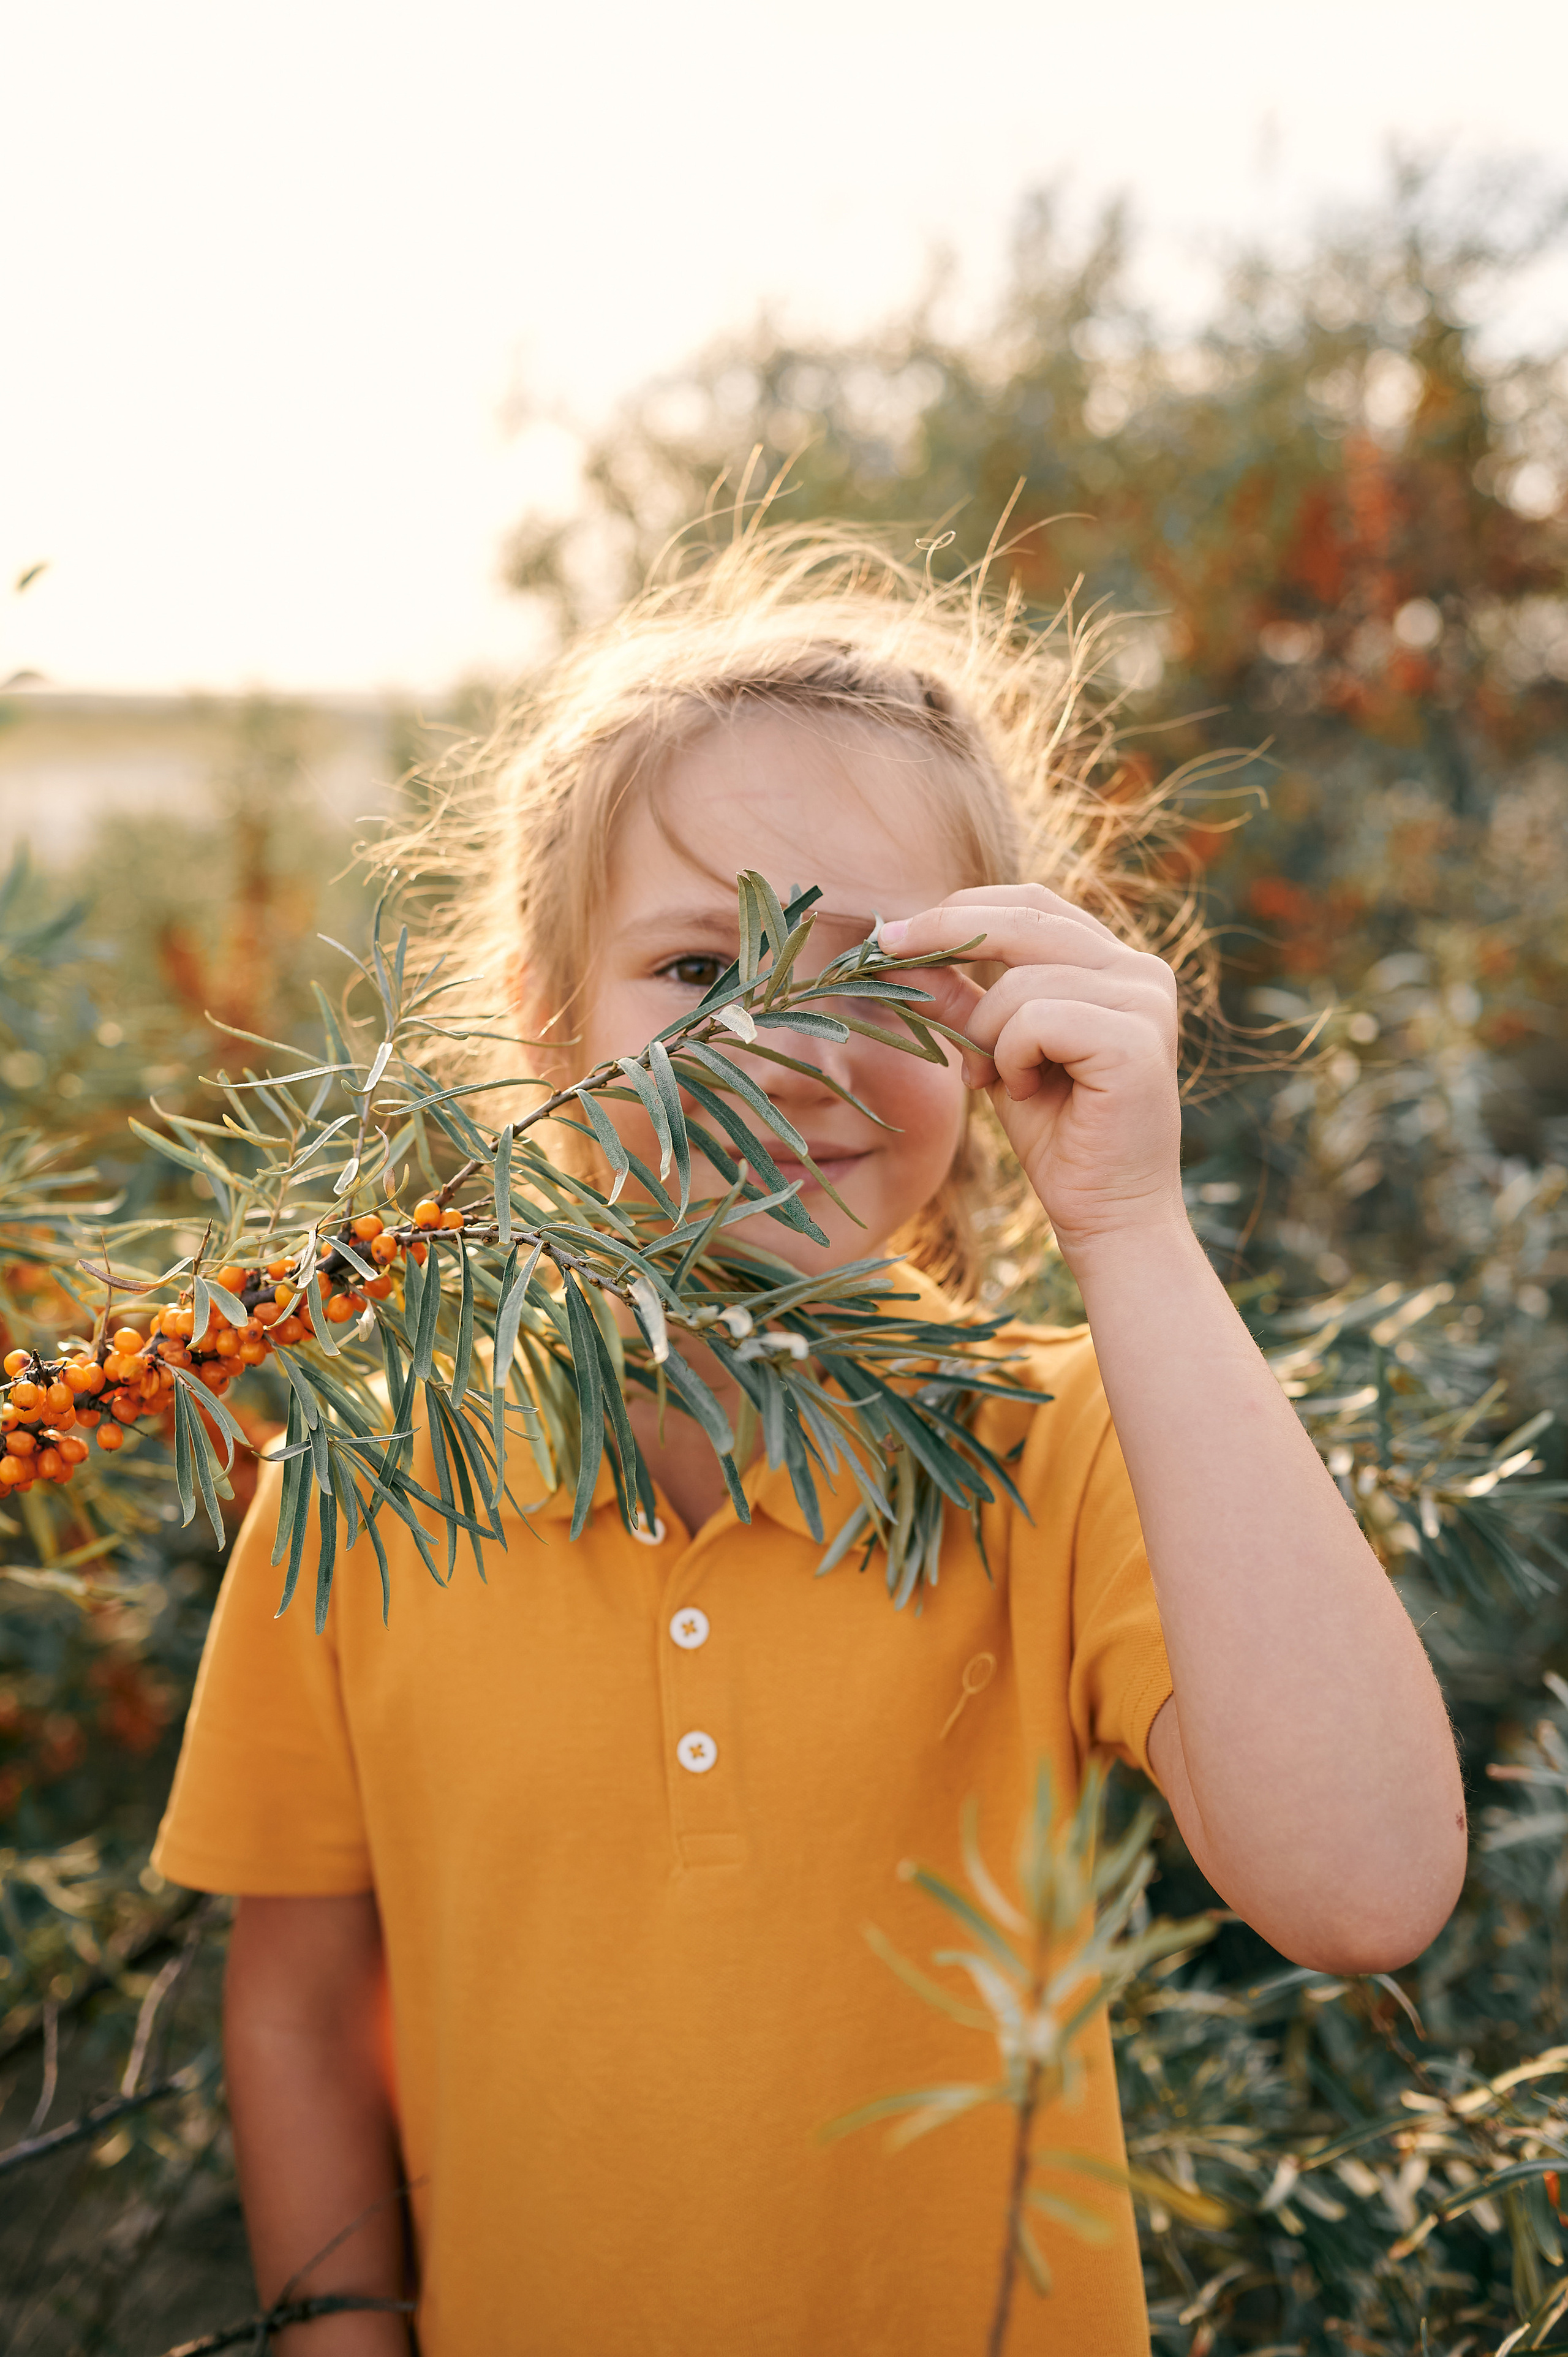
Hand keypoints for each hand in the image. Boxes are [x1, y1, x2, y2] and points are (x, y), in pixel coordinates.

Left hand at [879, 884, 1185, 1265]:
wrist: (1107, 1213)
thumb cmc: (1056, 1136)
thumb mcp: (995, 1053)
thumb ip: (961, 999)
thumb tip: (897, 945)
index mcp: (1116, 964)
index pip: (1031, 904)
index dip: (960, 909)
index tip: (893, 934)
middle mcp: (1141, 970)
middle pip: (1026, 917)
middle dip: (946, 931)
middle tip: (888, 954)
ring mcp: (1144, 1002)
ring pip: (1021, 980)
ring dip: (987, 1034)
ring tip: (1001, 1081)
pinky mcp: (1134, 1040)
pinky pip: (1035, 1020)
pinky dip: (1011, 1058)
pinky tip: (1027, 1093)